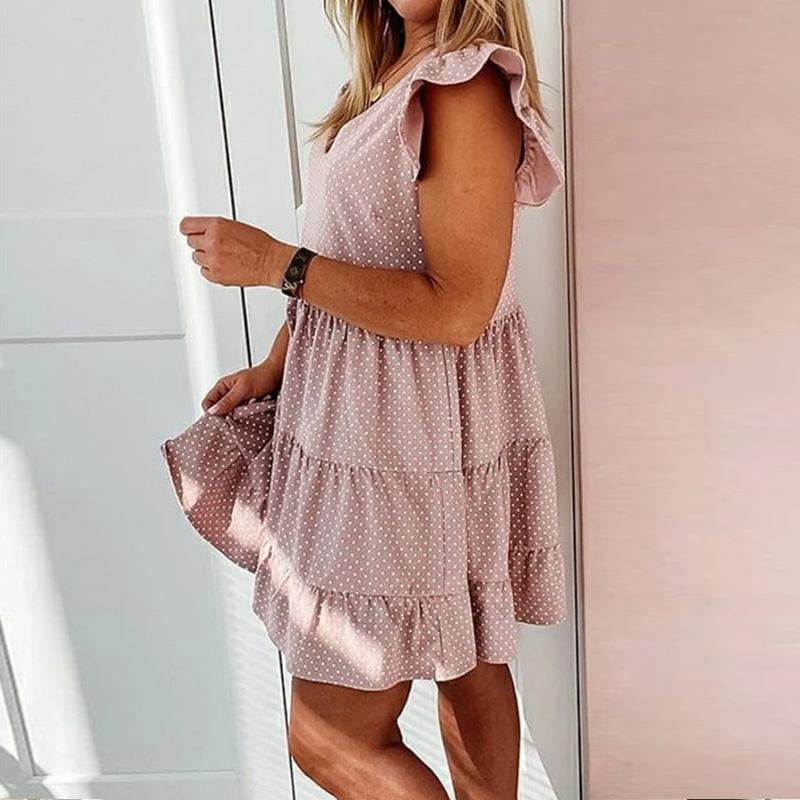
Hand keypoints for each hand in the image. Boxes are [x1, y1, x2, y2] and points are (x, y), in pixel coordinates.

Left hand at [179, 215, 293, 287]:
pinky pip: (204, 271)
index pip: (186, 226)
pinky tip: (225, 265)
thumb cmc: (259, 246)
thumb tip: (202, 231)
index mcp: (217, 226)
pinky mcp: (215, 275)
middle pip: (191, 242)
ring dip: (206, 257)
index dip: (188, 229)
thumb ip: (215, 228)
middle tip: (214, 245)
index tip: (188, 231)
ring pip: (197, 258)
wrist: (271, 262)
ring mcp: (213, 260)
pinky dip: (212, 270)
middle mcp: (212, 242)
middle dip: (201, 243)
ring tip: (224, 256)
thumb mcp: (235, 226)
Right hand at [202, 359, 282, 415]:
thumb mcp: (243, 388)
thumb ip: (229, 400)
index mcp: (223, 386)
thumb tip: (213, 411)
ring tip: (240, 423)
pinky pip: (240, 415)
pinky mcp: (247, 405)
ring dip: (233, 419)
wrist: (279, 375)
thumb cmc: (263, 376)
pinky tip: (247, 421)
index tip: (218, 421)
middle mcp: (229, 393)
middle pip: (217, 410)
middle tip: (229, 424)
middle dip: (222, 418)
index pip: (207, 403)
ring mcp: (238, 400)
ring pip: (229, 414)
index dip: (210, 412)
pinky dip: (242, 419)